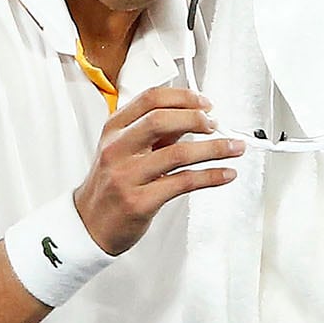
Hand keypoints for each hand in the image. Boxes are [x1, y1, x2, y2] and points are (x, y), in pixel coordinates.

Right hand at [74, 86, 242, 254]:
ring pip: (178, 153)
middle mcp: (118, 149)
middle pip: (162, 120)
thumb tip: (193, 119)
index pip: (150, 100)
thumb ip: (154, 133)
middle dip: (197, 119)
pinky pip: (184, 183)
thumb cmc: (110, 186)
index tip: (204, 103)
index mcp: (114, 130)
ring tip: (234, 147)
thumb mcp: (123, 150)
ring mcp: (128, 176)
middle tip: (217, 124)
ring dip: (214, 148)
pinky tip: (226, 173)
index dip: (183, 98)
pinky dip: (211, 176)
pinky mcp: (141, 202)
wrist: (89, 225)